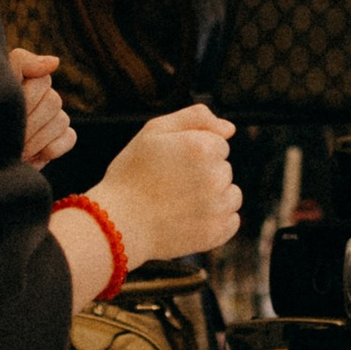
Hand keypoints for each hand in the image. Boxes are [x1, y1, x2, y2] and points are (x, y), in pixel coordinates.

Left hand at [10, 48, 75, 169]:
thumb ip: (21, 63)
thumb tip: (55, 62)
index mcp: (26, 80)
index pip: (41, 82)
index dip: (27, 99)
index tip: (6, 114)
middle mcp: (42, 96)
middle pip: (53, 102)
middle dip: (29, 124)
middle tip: (7, 138)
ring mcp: (53, 118)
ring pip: (61, 120)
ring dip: (37, 139)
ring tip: (15, 151)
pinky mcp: (59, 139)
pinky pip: (69, 137)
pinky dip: (53, 147)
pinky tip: (34, 156)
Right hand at [97, 102, 241, 268]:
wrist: (118, 224)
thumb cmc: (132, 174)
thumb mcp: (154, 131)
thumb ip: (195, 117)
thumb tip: (231, 129)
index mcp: (202, 147)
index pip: (219, 145)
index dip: (195, 152)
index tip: (173, 164)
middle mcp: (216, 176)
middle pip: (224, 169)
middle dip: (205, 174)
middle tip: (172, 185)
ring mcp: (218, 206)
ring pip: (231, 195)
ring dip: (214, 197)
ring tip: (181, 204)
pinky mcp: (218, 232)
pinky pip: (231, 221)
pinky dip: (215, 221)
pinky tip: (190, 220)